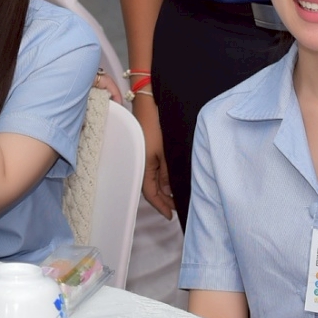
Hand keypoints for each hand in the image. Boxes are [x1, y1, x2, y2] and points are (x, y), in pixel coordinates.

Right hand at [134, 95, 175, 218]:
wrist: (148, 102)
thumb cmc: (157, 124)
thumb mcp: (166, 152)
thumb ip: (167, 173)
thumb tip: (168, 190)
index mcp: (144, 166)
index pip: (151, 193)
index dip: (161, 206)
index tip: (170, 215)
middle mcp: (141, 163)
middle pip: (151, 188)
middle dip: (163, 200)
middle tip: (176, 207)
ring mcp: (143, 155)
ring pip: (152, 179)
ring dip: (163, 189)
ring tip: (175, 195)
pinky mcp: (146, 148)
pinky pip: (152, 169)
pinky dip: (161, 177)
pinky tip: (169, 178)